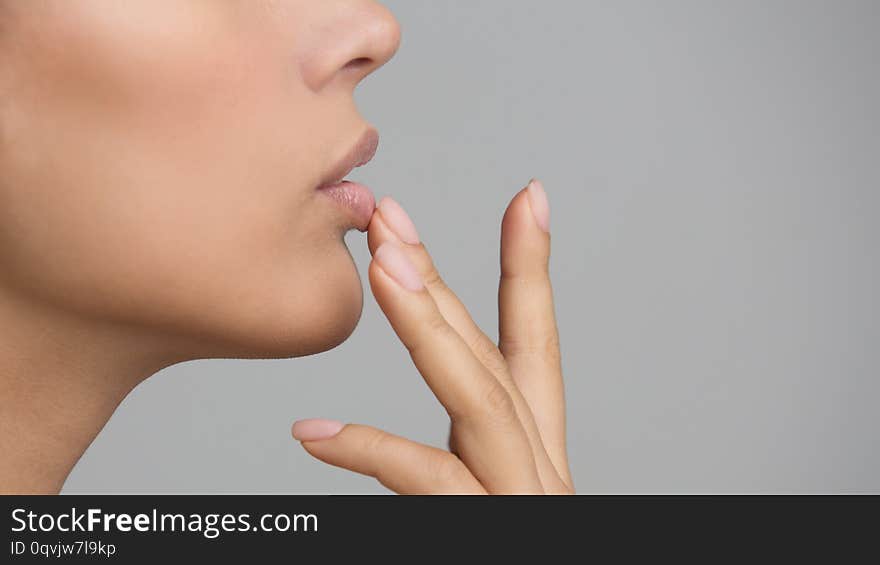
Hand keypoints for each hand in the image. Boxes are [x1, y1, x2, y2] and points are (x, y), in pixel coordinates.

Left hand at [292, 180, 571, 493]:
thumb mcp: (480, 501)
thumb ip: (453, 469)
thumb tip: (375, 452)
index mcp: (533, 448)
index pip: (534, 347)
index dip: (531, 269)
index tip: (526, 197)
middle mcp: (535, 465)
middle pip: (490, 357)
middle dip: (441, 281)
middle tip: (390, 216)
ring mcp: (518, 492)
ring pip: (480, 397)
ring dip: (429, 326)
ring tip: (381, 267)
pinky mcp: (489, 524)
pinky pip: (431, 479)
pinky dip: (373, 450)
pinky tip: (314, 432)